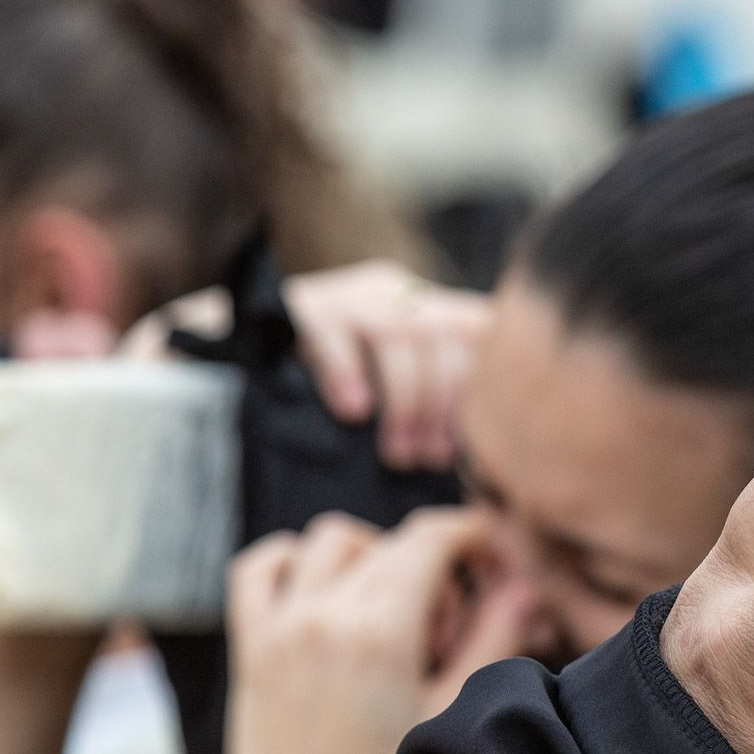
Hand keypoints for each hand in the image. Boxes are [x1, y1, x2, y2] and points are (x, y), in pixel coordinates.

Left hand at [224, 507, 542, 753]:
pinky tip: (329, 596)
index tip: (496, 563)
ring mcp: (278, 627)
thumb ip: (492, 641)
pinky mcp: (251, 647)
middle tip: (455, 629)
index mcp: (379, 630)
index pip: (431, 537)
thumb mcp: (452, 715)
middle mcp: (322, 614)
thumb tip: (521, 589)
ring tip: (398, 615)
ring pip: (332, 539)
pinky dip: (295, 562)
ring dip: (375, 556)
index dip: (474, 536)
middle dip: (437, 563)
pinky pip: (260, 566)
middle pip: (393, 542)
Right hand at [284, 260, 490, 470]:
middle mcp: (401, 294)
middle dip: (444, 404)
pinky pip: (333, 333)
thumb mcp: (408, 379)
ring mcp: (356, 294)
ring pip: (397, 335)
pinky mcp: (310, 304)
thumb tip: (477, 459)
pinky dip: (348, 374)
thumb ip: (443, 398)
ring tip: (399, 455)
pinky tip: (354, 413)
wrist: (266, 337)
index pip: (482, 334)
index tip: (480, 445)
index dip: (487, 388)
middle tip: (432, 459)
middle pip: (444, 335)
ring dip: (405, 403)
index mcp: (436, 309)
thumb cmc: (356, 380)